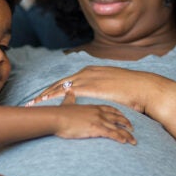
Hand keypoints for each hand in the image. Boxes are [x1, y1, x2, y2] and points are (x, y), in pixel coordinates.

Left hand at [30, 66, 174, 118]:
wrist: (143, 88)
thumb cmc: (132, 91)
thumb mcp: (114, 86)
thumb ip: (104, 90)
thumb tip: (101, 97)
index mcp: (91, 71)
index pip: (68, 81)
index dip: (55, 89)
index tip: (44, 97)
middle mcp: (86, 72)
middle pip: (60, 83)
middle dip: (45, 93)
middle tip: (32, 101)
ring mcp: (87, 78)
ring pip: (59, 87)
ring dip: (45, 96)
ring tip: (34, 104)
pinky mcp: (90, 87)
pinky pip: (66, 93)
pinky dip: (54, 98)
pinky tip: (45, 104)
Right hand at [52, 89, 136, 144]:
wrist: (56, 117)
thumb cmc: (60, 113)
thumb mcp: (67, 103)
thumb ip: (70, 98)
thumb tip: (68, 92)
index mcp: (93, 106)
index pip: (110, 109)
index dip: (119, 114)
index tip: (124, 118)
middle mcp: (98, 112)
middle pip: (117, 117)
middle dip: (126, 123)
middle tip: (133, 129)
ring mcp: (98, 120)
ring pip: (117, 127)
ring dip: (127, 134)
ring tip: (133, 141)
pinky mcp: (95, 128)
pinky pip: (111, 133)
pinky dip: (119, 137)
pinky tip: (125, 142)